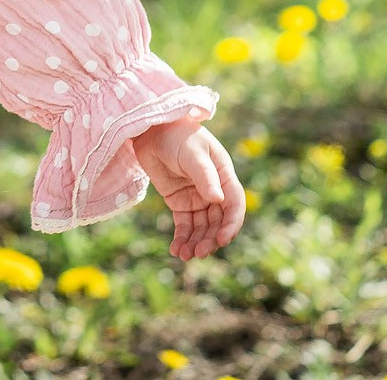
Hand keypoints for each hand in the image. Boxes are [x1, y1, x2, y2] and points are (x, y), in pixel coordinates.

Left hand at [133, 115, 245, 260]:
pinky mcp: (180, 203)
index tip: (221, 240)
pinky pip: (185, 225)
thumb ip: (204, 176)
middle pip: (218, 221)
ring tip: (184, 255)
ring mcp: (197, 198)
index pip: (234, 205)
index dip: (231, 224)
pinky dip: (182, 238)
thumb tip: (217, 200)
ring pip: (202, 227)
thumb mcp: (192, 154)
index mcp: (224, 176)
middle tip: (198, 253)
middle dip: (210, 239)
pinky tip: (176, 250)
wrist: (151, 130)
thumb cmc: (177, 136)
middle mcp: (214, 190)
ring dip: (195, 243)